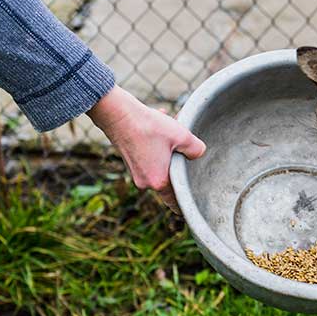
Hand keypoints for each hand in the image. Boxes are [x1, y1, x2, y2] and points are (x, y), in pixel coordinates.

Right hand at [87, 86, 205, 211]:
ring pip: (160, 164)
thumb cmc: (148, 126)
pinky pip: (150, 157)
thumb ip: (196, 149)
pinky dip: (157, 145)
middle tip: (184, 148)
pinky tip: (159, 127)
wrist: (116, 113)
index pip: (176, 201)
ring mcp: (135, 172)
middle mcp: (145, 181)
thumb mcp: (182, 136)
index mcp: (158, 181)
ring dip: (168, 150)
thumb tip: (199, 153)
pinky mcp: (130, 160)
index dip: (186, 200)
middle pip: (170, 178)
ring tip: (171, 130)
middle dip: (179, 163)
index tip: (196, 202)